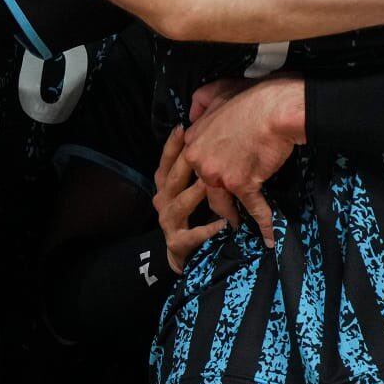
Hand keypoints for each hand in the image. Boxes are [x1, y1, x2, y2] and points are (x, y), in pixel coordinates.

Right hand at [152, 126, 228, 273]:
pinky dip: (208, 229)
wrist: (186, 255)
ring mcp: (168, 221)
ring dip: (194, 193)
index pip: (166, 161)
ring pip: (179, 203)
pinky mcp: (177, 242)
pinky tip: (222, 224)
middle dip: (185, 164)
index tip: (183, 128)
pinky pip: (193, 234)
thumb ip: (197, 163)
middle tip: (200, 148)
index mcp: (165, 185)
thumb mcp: (191, 186)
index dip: (172, 145)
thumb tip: (204, 134)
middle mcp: (162, 200)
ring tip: (208, 184)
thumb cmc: (193, 213)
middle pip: (172, 178)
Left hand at [159, 77, 305, 249]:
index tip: (198, 188)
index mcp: (192, 141)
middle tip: (207, 217)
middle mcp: (200, 161)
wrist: (275, 109)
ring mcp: (220, 176)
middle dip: (202, 205)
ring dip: (230, 217)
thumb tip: (192, 114)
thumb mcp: (215, 90)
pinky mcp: (243, 185)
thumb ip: (199, 103)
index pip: (186, 166)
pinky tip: (268, 239)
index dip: (193, 178)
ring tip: (235, 225)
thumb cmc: (250, 96)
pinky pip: (254, 209)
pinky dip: (264, 225)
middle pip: (197, 190)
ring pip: (220, 204)